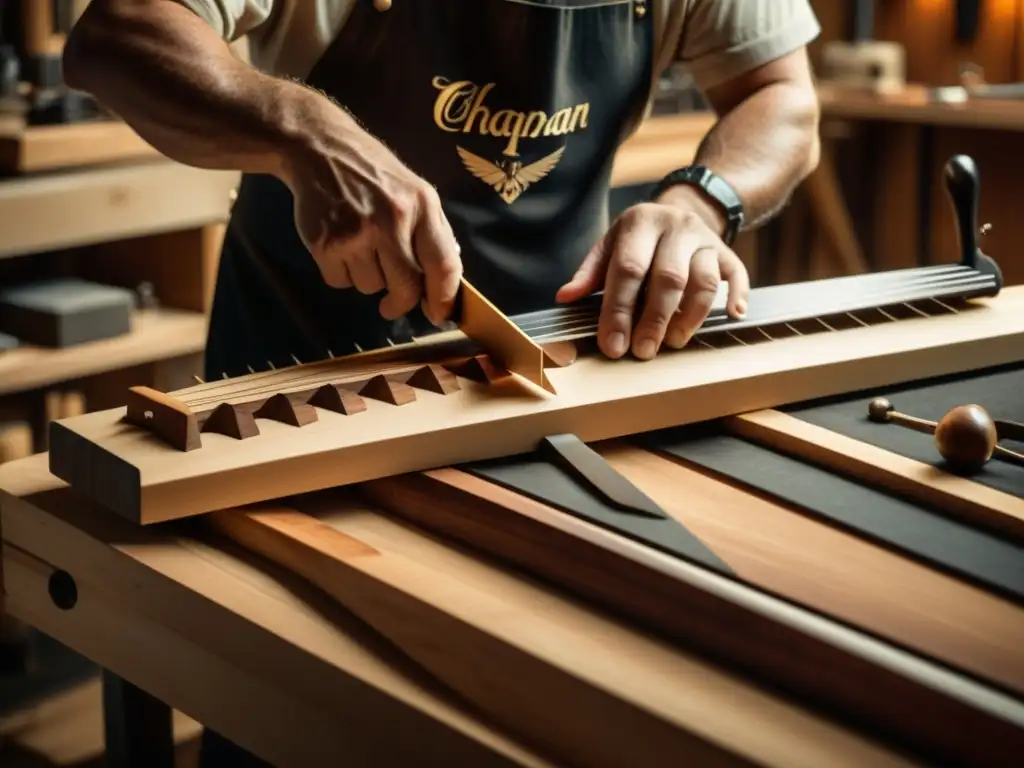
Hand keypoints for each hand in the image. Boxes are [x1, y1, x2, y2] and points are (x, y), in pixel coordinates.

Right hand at [285, 116, 461, 325]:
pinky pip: (340, 282)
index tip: (438, 315)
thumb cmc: (376, 176)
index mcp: (422, 206)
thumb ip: (435, 234)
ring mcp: (356, 233)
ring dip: (368, 279)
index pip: (444, 265)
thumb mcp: (417, 192)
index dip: (444, 298)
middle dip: (401, 302)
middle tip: (394, 303)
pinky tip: (341, 246)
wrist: (321, 149)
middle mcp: (392, 220)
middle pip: (407, 288)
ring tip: (361, 248)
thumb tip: (446, 283)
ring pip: (371, 288)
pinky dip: (342, 273)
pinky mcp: (325, 244)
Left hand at [556, 194, 749, 359]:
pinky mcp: (727, 252)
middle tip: (643, 351)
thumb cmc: (639, 241)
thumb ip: (590, 274)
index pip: (628, 270)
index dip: (619, 310)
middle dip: (654, 319)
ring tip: (673, 342)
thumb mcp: (610, 247)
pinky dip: (736, 297)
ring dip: (690, 316)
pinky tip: (732, 316)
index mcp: (639, 223)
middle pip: (668, 277)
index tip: (613, 344)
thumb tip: (565, 298)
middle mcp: (675, 226)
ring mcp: (704, 239)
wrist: (682, 212)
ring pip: (703, 280)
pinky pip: (737, 275)